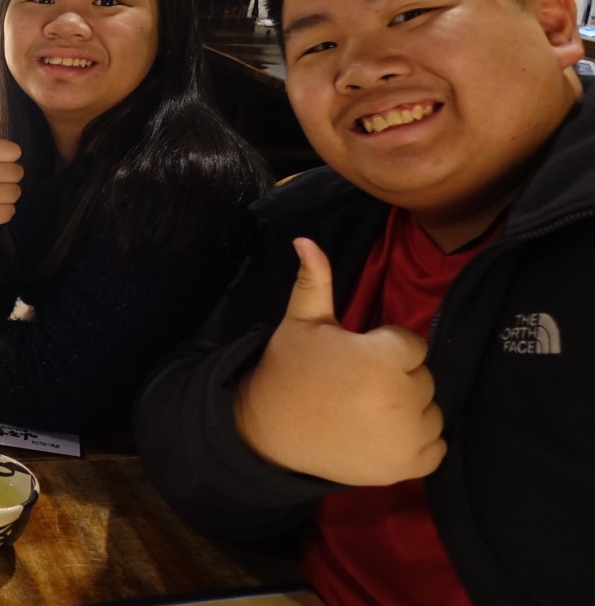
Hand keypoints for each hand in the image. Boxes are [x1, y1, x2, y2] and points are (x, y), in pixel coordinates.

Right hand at [234, 237, 445, 485]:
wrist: (270, 431)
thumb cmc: (290, 370)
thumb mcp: (301, 322)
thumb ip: (314, 281)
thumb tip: (305, 239)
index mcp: (382, 359)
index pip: (412, 345)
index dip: (383, 348)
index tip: (354, 358)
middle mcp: (403, 398)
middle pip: (423, 378)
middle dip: (396, 378)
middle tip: (356, 385)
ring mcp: (407, 437)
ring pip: (432, 412)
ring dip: (409, 410)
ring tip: (367, 410)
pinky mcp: (408, 467)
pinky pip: (436, 448)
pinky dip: (417, 443)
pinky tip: (382, 434)